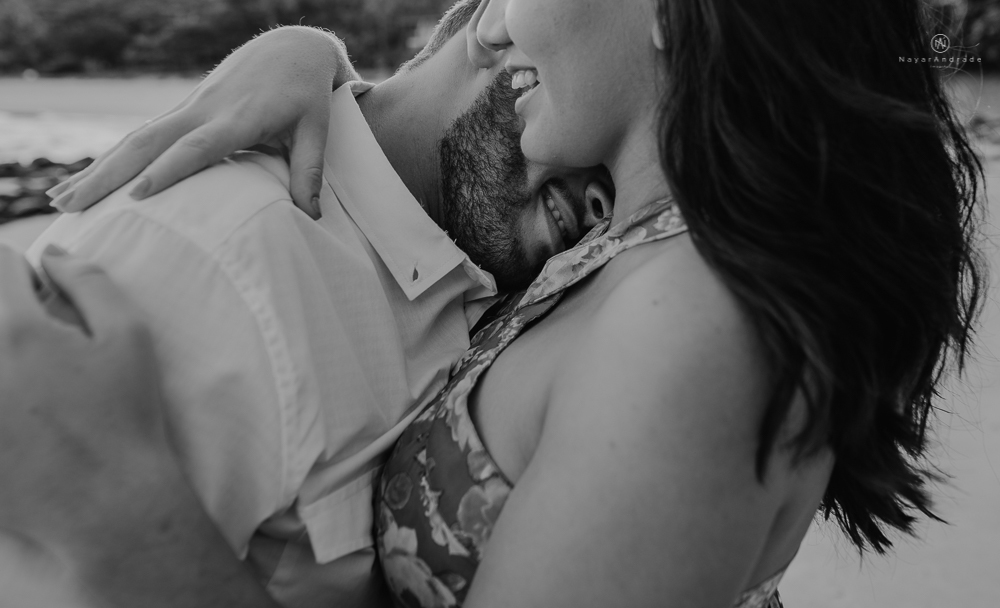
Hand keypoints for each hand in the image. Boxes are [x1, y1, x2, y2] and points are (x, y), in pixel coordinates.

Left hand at [0, 245, 171, 545]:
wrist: (106, 505)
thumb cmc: (126, 419)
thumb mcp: (130, 339)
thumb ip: (90, 283)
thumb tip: (52, 253)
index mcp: (17, 331)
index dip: (17, 270)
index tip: (33, 291)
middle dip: (4, 316)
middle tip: (33, 347)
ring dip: (0, 357)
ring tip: (26, 385)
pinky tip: (15, 415)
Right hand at [48, 26, 357, 218]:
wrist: (293, 47)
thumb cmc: (309, 93)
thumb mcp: (317, 129)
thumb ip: (310, 170)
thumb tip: (310, 218)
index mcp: (238, 117)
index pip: (198, 146)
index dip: (169, 169)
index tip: (139, 194)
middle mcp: (205, 109)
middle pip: (147, 142)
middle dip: (108, 174)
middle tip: (70, 205)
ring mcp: (189, 108)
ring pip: (135, 138)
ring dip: (98, 169)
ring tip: (61, 200)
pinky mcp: (184, 109)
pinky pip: (143, 136)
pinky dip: (114, 159)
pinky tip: (90, 179)